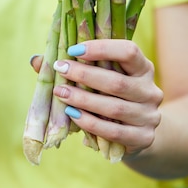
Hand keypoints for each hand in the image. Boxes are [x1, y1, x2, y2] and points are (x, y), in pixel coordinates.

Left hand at [47, 39, 162, 155]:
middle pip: (117, 81)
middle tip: (60, 69)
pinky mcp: (143, 138)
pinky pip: (113, 131)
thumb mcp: (101, 79)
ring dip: (83, 100)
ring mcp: (149, 116)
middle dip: (84, 75)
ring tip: (61, 93)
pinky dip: (89, 122)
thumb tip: (36, 60)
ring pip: (113, 108)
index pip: (129, 51)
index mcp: (143, 68)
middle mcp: (150, 91)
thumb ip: (74, 67)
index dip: (101, 48)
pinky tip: (72, 114)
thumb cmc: (112, 98)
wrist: (137, 134)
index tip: (73, 49)